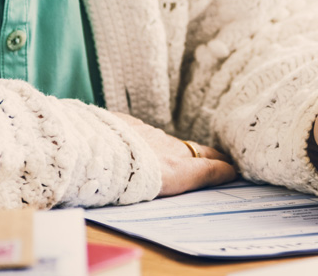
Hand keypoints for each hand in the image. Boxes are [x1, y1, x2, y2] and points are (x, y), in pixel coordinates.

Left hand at [113, 113, 237, 196]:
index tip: (232, 170)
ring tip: (172, 156)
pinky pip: (141, 132)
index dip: (221, 170)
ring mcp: (146, 132)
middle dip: (209, 155)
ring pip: (166, 141)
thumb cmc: (113, 183)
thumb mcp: (146, 195)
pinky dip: (145, 141)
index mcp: (174, 169)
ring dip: (172, 149)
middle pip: (194, 150)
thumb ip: (168, 182)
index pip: (206, 168)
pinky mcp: (126, 122)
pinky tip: (134, 146)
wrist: (85, 152)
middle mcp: (165, 147)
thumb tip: (176, 177)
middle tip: (221, 159)